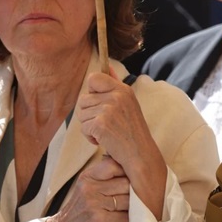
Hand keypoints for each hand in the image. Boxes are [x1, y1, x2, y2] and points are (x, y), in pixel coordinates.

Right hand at [45, 156, 129, 221]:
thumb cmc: (79, 207)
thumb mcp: (86, 185)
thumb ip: (104, 175)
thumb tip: (131, 165)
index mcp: (88, 177)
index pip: (114, 165)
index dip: (128, 171)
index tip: (133, 178)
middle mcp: (90, 188)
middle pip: (125, 183)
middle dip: (134, 191)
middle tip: (138, 196)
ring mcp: (94, 204)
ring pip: (128, 200)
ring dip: (134, 206)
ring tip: (132, 207)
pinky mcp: (100, 220)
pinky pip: (125, 216)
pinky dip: (129, 218)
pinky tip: (126, 218)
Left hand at [77, 72, 167, 219]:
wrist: (140, 155)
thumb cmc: (132, 132)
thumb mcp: (128, 104)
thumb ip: (115, 85)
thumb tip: (107, 66)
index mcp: (123, 89)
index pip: (93, 78)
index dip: (92, 92)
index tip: (101, 105)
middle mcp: (117, 96)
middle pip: (83, 99)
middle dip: (89, 114)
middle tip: (106, 124)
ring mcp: (109, 109)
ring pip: (81, 114)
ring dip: (89, 126)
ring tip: (106, 133)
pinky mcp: (101, 123)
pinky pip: (83, 127)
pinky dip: (90, 137)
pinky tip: (104, 140)